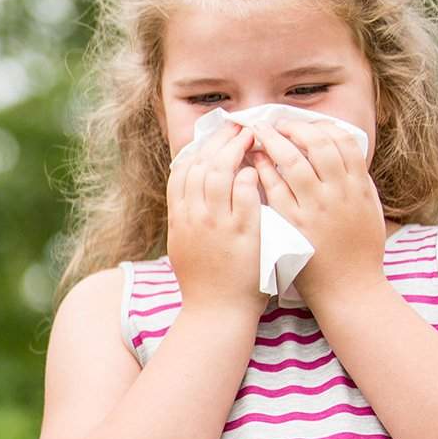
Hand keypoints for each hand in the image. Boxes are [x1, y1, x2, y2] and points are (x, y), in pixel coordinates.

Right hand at [166, 122, 266, 317]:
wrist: (216, 313)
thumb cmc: (205, 281)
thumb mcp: (185, 244)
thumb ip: (188, 215)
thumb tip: (195, 188)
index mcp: (179, 219)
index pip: (182, 170)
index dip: (199, 147)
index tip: (215, 134)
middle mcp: (193, 218)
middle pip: (200, 165)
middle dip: (220, 141)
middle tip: (239, 126)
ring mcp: (216, 226)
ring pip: (219, 175)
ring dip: (236, 151)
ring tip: (253, 137)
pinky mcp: (242, 235)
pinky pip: (244, 196)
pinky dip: (250, 178)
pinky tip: (258, 169)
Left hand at [250, 120, 388, 304]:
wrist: (349, 290)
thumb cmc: (359, 251)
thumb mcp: (368, 210)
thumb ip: (357, 181)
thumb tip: (346, 152)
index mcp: (359, 187)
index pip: (342, 141)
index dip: (319, 126)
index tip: (301, 122)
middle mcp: (340, 194)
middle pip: (318, 145)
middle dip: (294, 128)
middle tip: (274, 123)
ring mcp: (316, 209)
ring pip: (294, 164)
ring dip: (275, 144)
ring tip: (259, 135)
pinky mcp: (293, 226)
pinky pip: (275, 191)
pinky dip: (264, 172)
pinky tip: (252, 163)